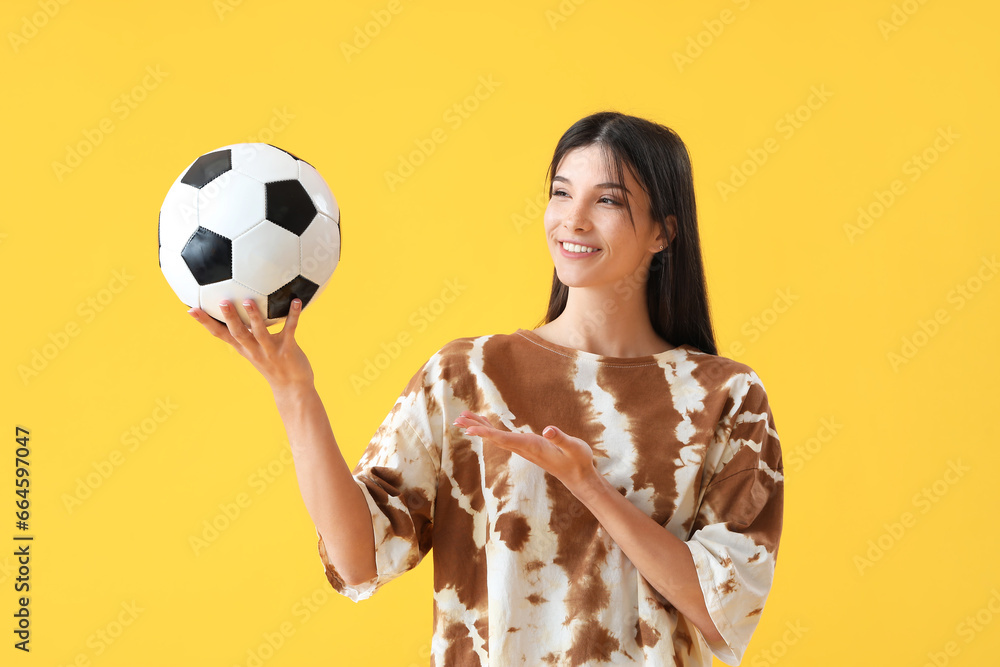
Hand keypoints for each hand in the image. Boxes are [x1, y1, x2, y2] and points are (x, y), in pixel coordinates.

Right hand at [187, 298, 314, 391]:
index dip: (206, 323)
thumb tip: (244, 309)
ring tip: (248, 301)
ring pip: (260, 333)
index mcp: (244, 349)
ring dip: (254, 316)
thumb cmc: (274, 365)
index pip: (220, 335)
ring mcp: (270, 351)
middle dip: (229, 318)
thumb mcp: (255, 351)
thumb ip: (248, 334)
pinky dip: (293, 314)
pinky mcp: (288, 350)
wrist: (292, 389)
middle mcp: (254, 350)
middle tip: (222, 301)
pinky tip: (296, 301)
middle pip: (238, 333)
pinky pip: (290, 329)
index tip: (191, 309)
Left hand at [452, 411, 599, 496]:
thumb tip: (548, 429)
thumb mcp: (574, 447)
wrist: (578, 475)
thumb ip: (561, 439)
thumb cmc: (578, 460)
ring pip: (496, 437)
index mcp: (531, 446)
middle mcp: (524, 448)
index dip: (486, 433)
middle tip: (457, 420)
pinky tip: (484, 423)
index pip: (504, 439)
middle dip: (476, 428)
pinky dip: (492, 428)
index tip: (469, 430)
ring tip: (463, 418)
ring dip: (480, 427)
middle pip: (494, 438)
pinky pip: (503, 437)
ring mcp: (524, 448)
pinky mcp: (527, 446)